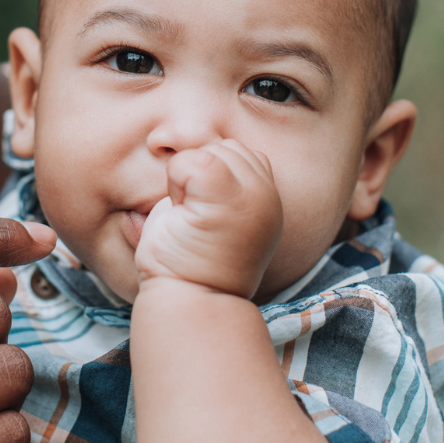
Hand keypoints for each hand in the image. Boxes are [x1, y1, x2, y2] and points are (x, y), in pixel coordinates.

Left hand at [134, 139, 281, 299]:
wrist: (191, 300)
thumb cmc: (191, 261)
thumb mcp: (211, 215)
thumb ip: (214, 181)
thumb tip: (182, 142)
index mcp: (267, 199)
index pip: (237, 155)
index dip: (210, 179)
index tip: (205, 217)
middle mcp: (268, 193)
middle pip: (223, 148)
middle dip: (198, 177)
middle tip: (197, 220)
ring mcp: (251, 192)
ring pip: (205, 152)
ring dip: (185, 181)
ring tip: (192, 219)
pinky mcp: (226, 194)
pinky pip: (187, 161)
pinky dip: (174, 183)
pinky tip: (182, 214)